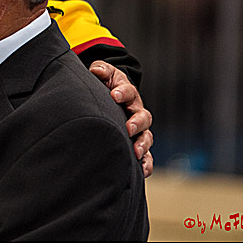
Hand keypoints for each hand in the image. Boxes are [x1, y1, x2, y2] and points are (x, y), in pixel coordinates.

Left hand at [90, 61, 153, 176]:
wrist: (112, 96)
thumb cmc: (106, 85)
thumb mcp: (104, 73)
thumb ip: (101, 70)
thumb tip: (96, 70)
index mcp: (128, 93)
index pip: (128, 92)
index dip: (122, 92)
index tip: (114, 95)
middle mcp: (136, 112)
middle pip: (143, 117)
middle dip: (136, 122)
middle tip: (128, 127)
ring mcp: (139, 129)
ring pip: (147, 137)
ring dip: (142, 145)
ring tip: (136, 152)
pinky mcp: (137, 144)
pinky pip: (146, 156)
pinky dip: (146, 164)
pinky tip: (142, 172)